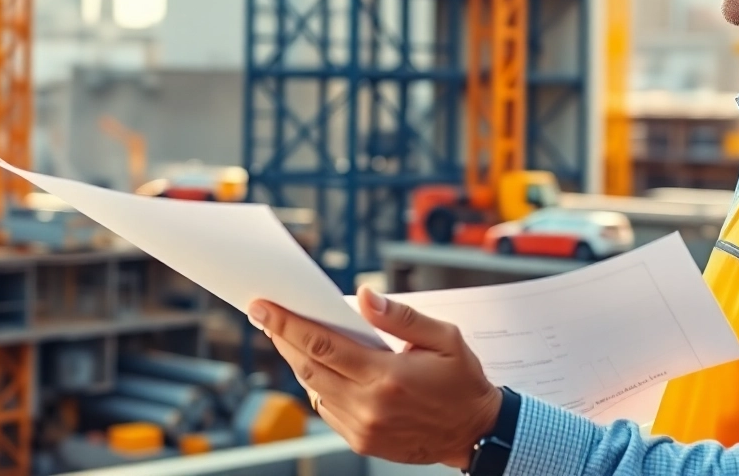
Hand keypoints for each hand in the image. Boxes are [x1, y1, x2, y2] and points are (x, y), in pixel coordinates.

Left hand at [248, 286, 501, 468]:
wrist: (474, 433)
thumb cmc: (462, 382)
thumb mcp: (444, 339)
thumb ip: (401, 317)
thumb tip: (364, 296)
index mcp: (387, 377)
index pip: (323, 345)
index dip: (288, 324)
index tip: (263, 306)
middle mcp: (369, 406)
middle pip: (308, 367)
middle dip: (281, 337)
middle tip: (263, 313)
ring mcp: (362, 427)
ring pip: (313, 388)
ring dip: (296, 360)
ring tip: (285, 335)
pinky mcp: (361, 441)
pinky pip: (326, 408)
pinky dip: (316, 384)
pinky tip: (315, 366)